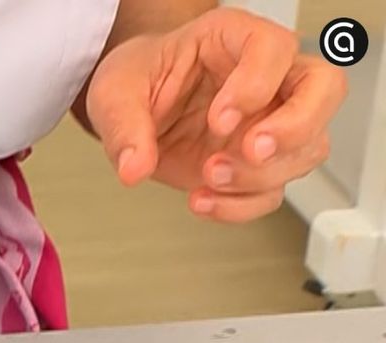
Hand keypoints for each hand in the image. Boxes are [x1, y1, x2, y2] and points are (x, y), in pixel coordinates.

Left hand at [86, 8, 346, 222]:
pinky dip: (241, 206)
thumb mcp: (115, 94)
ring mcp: (269, 122)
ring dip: (263, 175)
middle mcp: (266, 77)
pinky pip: (272, 191)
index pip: (274, 48)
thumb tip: (133, 168)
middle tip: (250, 149)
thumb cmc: (137, 81)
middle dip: (294, 128)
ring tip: (210, 177)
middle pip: (324, 90)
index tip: (219, 118)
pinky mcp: (256, 164)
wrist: (134, 109)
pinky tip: (202, 200)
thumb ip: (124, 127)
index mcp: (234, 39)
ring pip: (308, 147)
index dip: (256, 84)